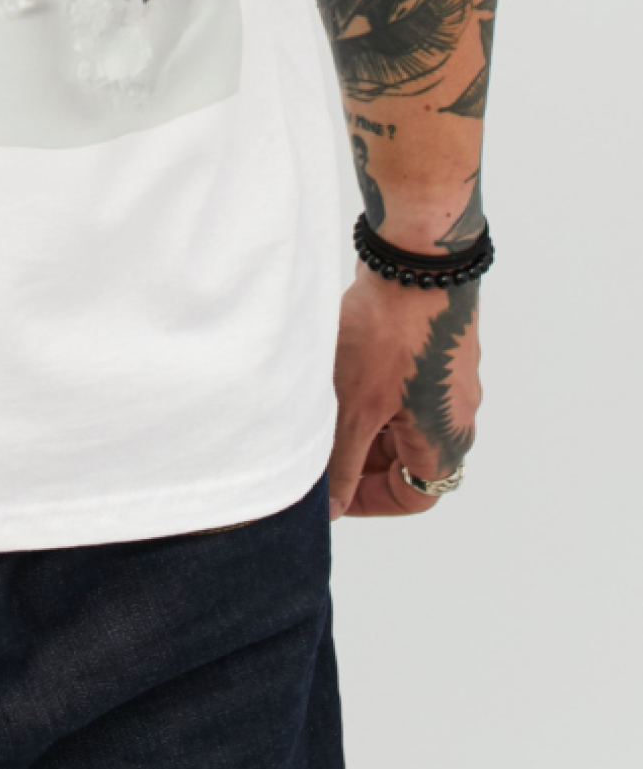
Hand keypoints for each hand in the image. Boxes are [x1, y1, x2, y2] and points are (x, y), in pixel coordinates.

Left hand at [328, 266, 480, 519]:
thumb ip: (342, 465)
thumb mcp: (356, 411)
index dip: (369, 499)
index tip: (331, 494)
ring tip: (318, 408)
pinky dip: (367, 389)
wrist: (414, 261)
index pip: (414, 495)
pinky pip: (399, 385)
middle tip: (315, 448)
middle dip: (358, 458)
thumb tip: (332, 508)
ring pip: (399, 419)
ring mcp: (445, 380)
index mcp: (446, 442)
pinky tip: (332, 372)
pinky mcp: (431, 348)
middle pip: (405, 458)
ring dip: (361, 421)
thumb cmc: (391, 337)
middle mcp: (453, 416)